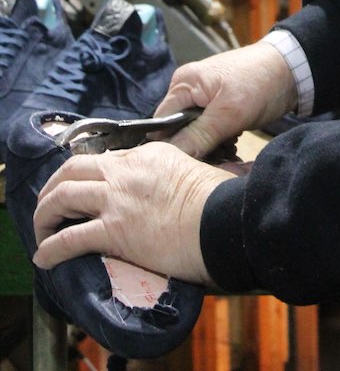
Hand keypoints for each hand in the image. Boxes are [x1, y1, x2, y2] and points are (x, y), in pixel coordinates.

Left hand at [32, 143, 233, 285]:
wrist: (223, 221)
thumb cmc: (221, 200)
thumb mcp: (201, 171)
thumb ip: (187, 171)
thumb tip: (214, 175)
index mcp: (148, 155)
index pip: (105, 160)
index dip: (87, 176)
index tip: (83, 192)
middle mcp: (126, 172)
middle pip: (72, 169)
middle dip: (54, 187)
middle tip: (51, 205)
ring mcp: (117, 199)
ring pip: (62, 197)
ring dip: (45, 215)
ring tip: (43, 231)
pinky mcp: (114, 230)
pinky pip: (69, 238)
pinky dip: (50, 249)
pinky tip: (45, 258)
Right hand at [152, 42, 297, 158]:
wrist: (292, 70)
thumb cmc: (260, 82)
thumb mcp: (229, 112)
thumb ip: (198, 135)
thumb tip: (171, 158)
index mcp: (183, 84)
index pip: (160, 123)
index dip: (169, 147)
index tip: (184, 166)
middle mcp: (188, 91)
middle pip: (176, 131)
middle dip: (192, 149)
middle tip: (211, 161)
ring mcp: (203, 100)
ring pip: (193, 135)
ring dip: (207, 148)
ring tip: (225, 154)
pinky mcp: (218, 109)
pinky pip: (207, 132)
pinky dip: (217, 142)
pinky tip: (230, 148)